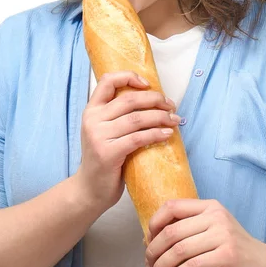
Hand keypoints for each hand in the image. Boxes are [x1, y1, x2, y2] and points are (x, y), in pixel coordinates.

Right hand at [76, 71, 179, 212]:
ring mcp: (98, 136)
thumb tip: (152, 100)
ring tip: (175, 120)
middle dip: (155, 99)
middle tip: (171, 105)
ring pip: (137, 118)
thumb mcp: (105, 132)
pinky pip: (138, 138)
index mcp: (91, 110)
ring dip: (161, 117)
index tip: (148, 84)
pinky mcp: (108, 153)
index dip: (129, 77)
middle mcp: (92, 120)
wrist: (90, 189)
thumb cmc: (105, 159)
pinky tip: (168, 134)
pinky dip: (156, 134)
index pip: (108, 81)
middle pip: (130, 99)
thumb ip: (118, 116)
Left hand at [145, 199, 264, 266]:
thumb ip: (190, 227)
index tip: (148, 241)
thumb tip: (152, 238)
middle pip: (172, 231)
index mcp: (209, 206)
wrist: (264, 265)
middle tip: (149, 265)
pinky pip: (191, 266)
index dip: (154, 223)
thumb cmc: (232, 248)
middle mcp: (215, 216)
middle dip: (154, 251)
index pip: (172, 206)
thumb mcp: (213, 228)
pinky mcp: (227, 256)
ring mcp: (223, 235)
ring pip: (179, 250)